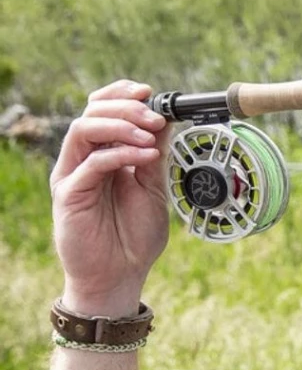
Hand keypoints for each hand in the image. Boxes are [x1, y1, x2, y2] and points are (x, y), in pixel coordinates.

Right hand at [50, 79, 172, 315]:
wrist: (120, 276)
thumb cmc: (134, 237)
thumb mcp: (153, 190)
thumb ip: (154, 157)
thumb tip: (164, 122)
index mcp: (105, 154)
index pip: (103, 109)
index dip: (123, 95)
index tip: (151, 93)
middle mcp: (85, 159)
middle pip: (92, 112)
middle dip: (125, 107)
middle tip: (155, 115)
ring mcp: (74, 174)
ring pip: (84, 129)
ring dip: (120, 125)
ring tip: (150, 135)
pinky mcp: (69, 192)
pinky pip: (90, 162)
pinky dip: (119, 153)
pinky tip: (145, 157)